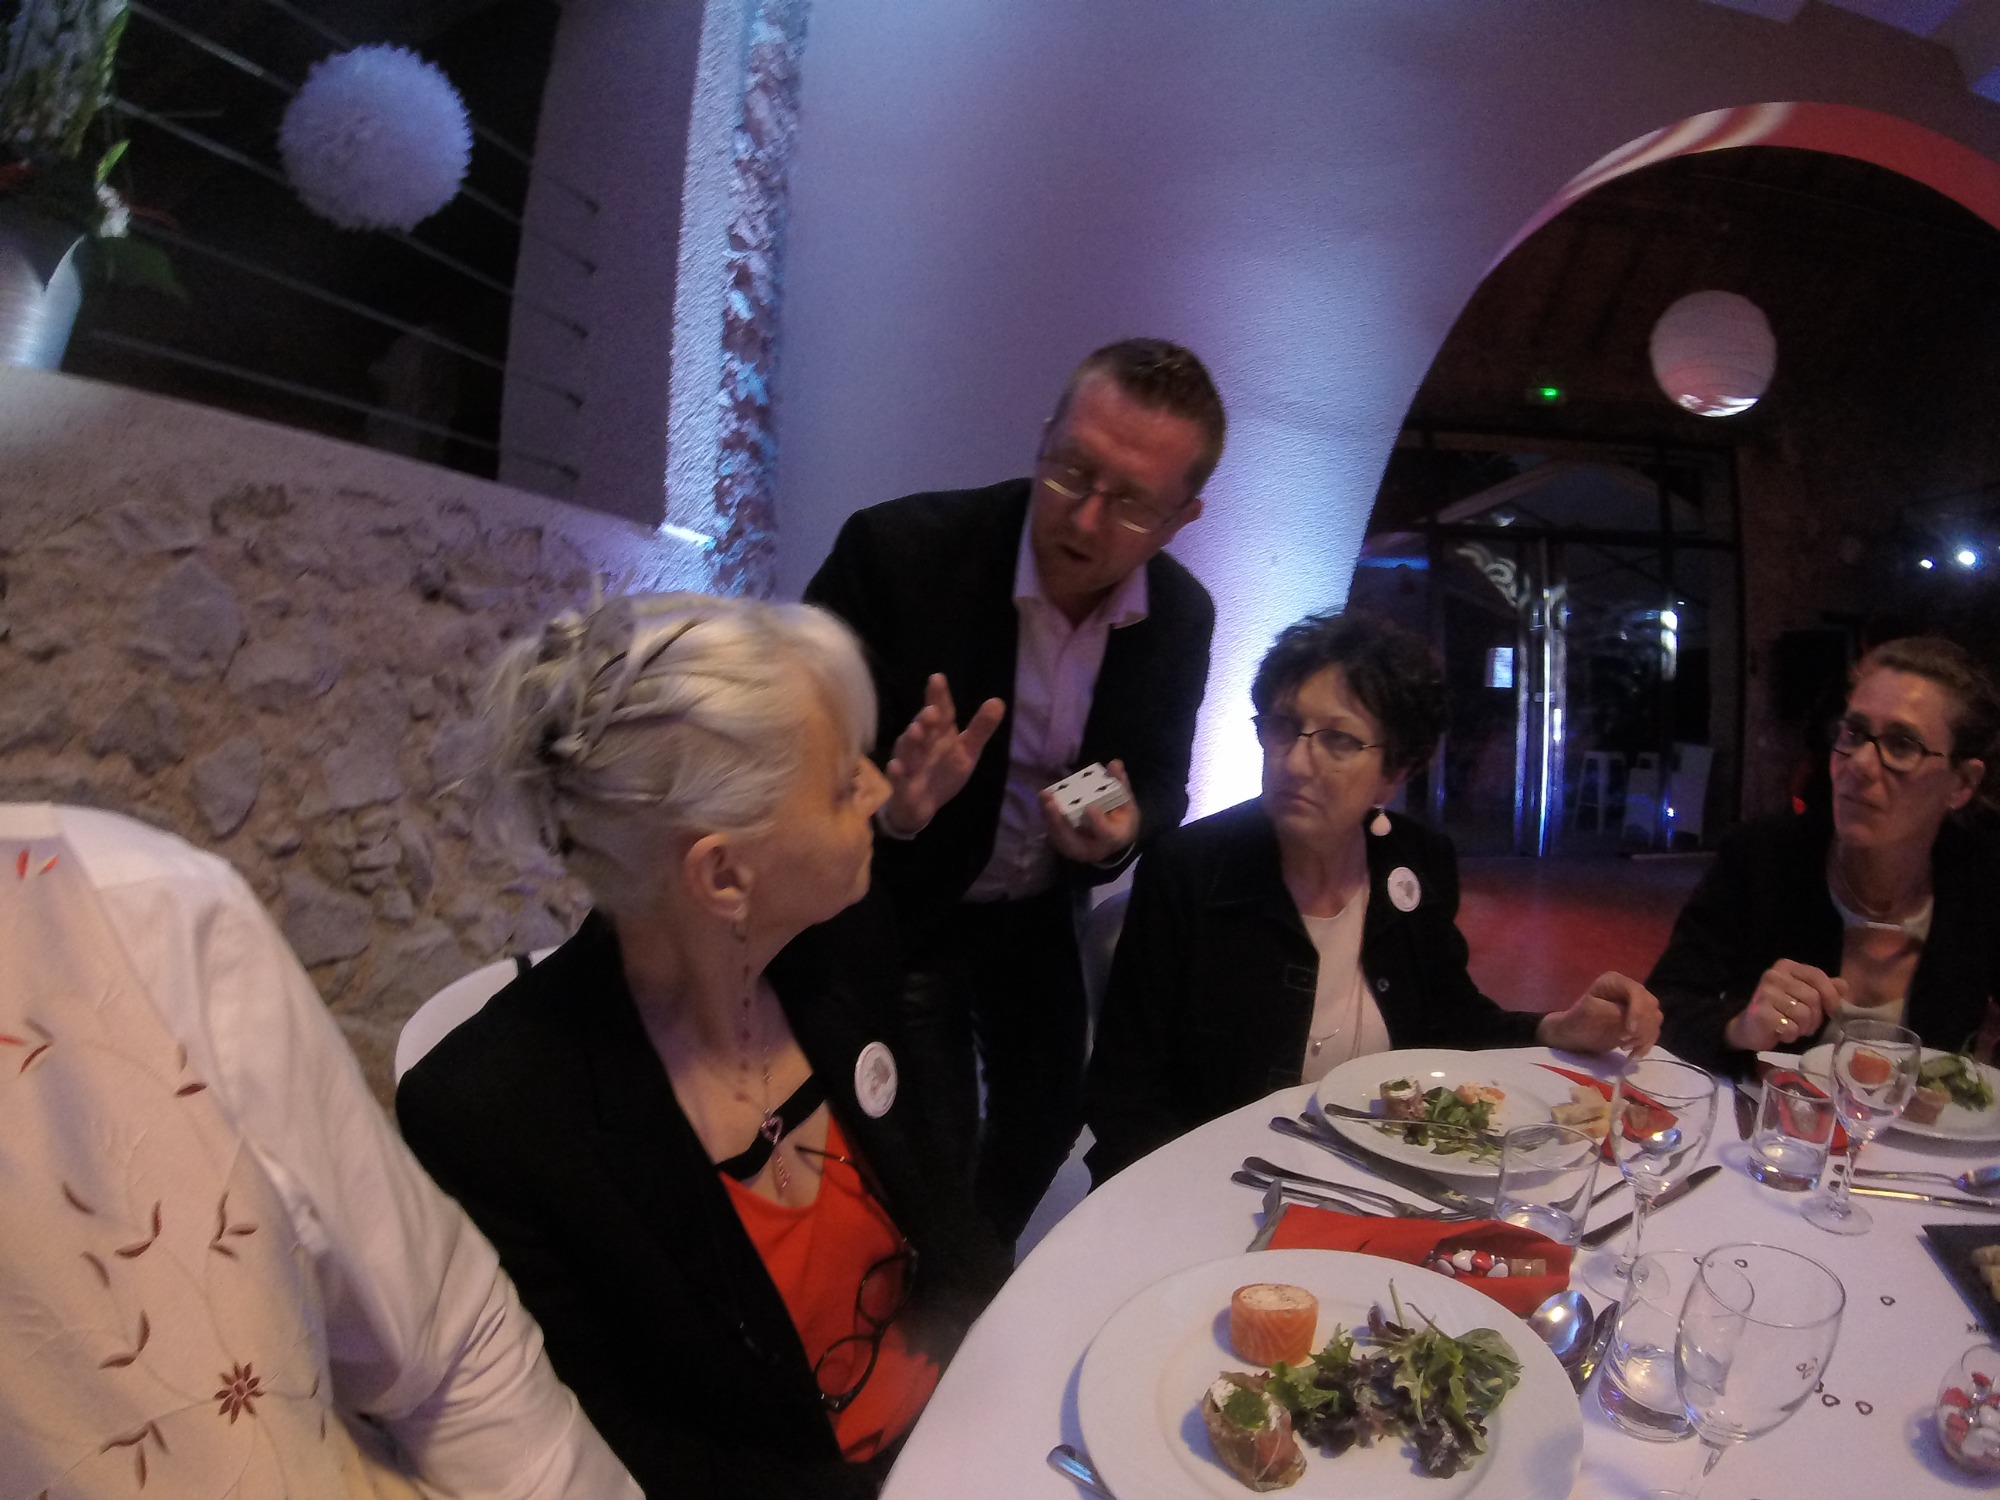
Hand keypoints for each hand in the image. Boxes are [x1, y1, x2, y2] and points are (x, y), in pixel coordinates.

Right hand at [880, 675, 1005, 836]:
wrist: (921, 805)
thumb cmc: (943, 771)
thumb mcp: (967, 751)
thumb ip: (981, 728)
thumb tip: (998, 701)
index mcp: (939, 732)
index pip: (941, 711)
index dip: (938, 695)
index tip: (937, 678)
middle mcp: (921, 743)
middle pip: (922, 727)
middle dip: (924, 718)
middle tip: (932, 710)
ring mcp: (909, 763)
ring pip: (907, 750)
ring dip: (910, 740)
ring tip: (916, 731)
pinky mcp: (901, 785)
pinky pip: (896, 779)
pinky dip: (896, 773)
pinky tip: (896, 767)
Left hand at [1039, 758, 1139, 865]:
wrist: (1114, 841)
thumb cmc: (1121, 820)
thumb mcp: (1127, 803)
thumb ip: (1120, 784)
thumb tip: (1115, 763)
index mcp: (1115, 838)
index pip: (1106, 834)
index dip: (1097, 822)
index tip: (1089, 808)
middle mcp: (1094, 849)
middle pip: (1074, 842)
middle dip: (1060, 824)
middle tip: (1051, 804)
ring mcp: (1078, 850)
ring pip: (1060, 840)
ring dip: (1049, 819)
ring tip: (1044, 797)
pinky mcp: (1065, 846)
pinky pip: (1054, 835)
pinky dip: (1047, 818)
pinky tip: (1043, 801)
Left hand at [1536, 971, 1662, 1055]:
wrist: (1574, 1036)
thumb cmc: (1578, 1021)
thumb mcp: (1591, 1013)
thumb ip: (1614, 1013)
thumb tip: (1633, 1019)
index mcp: (1614, 981)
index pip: (1636, 992)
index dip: (1638, 1011)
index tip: (1629, 1031)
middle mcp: (1630, 989)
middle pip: (1650, 1005)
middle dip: (1640, 1027)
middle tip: (1622, 1042)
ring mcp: (1638, 1005)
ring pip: (1655, 1019)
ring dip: (1643, 1037)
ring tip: (1623, 1047)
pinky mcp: (1641, 1021)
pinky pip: (1653, 1032)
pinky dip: (1646, 1045)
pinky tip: (1633, 1055)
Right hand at [1724, 959, 1845, 1051]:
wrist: (1750, 1028)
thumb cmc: (1781, 1011)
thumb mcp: (1805, 997)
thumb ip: (1825, 989)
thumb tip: (1844, 986)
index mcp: (1786, 967)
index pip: (1817, 975)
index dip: (1831, 995)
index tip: (1834, 1011)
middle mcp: (1773, 975)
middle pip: (1813, 997)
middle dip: (1816, 1017)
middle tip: (1806, 1025)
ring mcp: (1764, 993)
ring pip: (1804, 1013)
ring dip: (1803, 1027)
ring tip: (1793, 1028)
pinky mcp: (1760, 1012)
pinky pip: (1791, 1027)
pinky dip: (1791, 1035)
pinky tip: (1781, 1032)